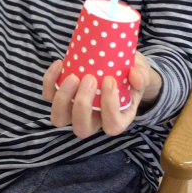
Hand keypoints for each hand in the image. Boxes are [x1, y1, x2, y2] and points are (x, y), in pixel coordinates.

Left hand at [43, 51, 161, 138]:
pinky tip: (59, 64)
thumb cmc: (130, 73)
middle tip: (90, 78)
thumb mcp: (142, 72)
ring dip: (63, 99)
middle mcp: (94, 119)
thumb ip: (142, 75)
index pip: (112, 125)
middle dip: (82, 105)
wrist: (118, 65)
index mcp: (118, 118)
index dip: (109, 107)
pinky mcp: (62, 97)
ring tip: (72, 76)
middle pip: (82, 128)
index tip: (109, 80)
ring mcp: (75, 110)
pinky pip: (49, 96)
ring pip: (60, 118)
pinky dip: (50, 82)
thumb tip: (135, 77)